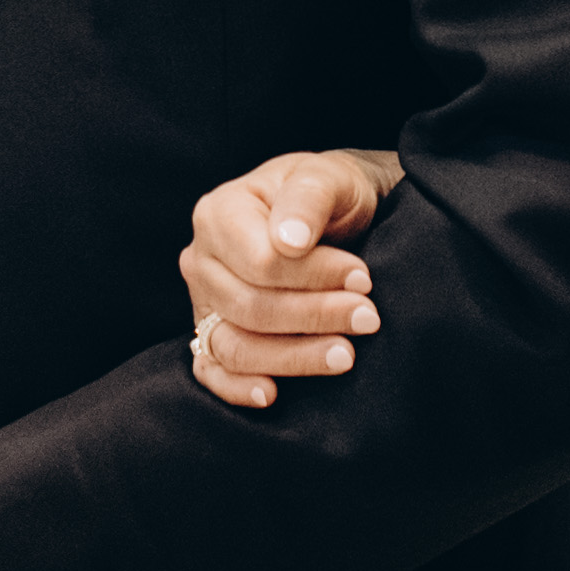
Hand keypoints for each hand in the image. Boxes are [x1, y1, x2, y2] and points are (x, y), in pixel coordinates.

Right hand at [178, 147, 395, 409]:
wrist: (333, 214)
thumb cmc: (328, 193)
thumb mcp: (327, 177)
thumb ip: (308, 199)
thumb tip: (290, 241)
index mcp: (218, 213)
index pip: (261, 263)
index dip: (315, 276)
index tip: (364, 278)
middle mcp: (200, 260)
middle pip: (251, 307)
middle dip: (315, 317)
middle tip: (368, 318)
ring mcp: (202, 303)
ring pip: (236, 345)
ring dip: (294, 357)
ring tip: (346, 355)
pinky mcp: (211, 335)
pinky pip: (212, 371)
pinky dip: (237, 387)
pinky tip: (273, 394)